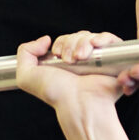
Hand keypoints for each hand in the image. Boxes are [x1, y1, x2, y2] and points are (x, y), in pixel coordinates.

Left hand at [13, 31, 137, 111]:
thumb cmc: (56, 93)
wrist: (78, 103)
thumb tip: (45, 40)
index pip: (66, 39)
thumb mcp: (27, 75)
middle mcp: (82, 60)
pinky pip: (110, 40)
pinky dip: (102, 38)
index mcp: (65, 62)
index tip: (57, 55)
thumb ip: (25, 52)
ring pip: (91, 36)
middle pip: (78, 35)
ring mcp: (98, 60)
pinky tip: (95, 46)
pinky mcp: (114, 61)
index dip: (61, 42)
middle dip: (71, 43)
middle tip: (70, 60)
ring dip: (83, 43)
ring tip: (81, 59)